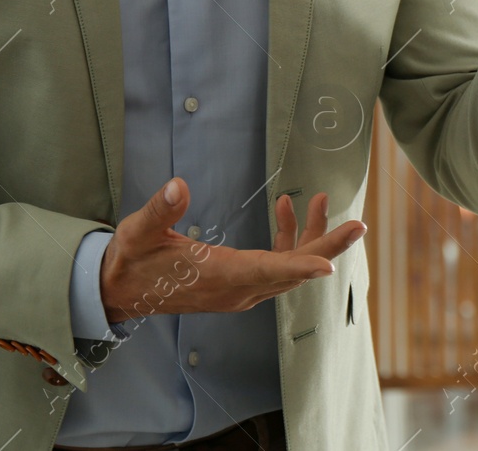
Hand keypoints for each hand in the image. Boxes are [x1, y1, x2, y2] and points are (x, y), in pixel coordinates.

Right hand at [99, 177, 365, 324]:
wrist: (119, 293)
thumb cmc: (131, 261)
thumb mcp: (139, 231)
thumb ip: (160, 209)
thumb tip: (178, 185)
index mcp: (218, 275)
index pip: (266, 271)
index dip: (299, 267)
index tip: (329, 265)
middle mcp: (237, 289)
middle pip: (293, 272)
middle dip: (327, 247)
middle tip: (358, 225)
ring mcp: (240, 290)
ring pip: (289, 269)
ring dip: (310, 238)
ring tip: (321, 201)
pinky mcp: (239, 285)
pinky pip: (275, 266)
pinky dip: (287, 240)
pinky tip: (284, 210)